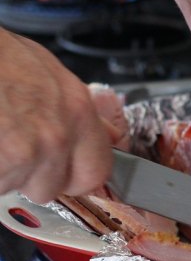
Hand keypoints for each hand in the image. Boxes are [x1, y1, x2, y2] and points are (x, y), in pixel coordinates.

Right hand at [0, 29, 112, 202]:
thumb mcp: (50, 72)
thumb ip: (82, 113)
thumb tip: (111, 136)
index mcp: (78, 112)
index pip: (95, 173)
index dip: (73, 176)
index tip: (60, 171)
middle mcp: (56, 137)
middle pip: (49, 187)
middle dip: (27, 175)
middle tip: (9, 145)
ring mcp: (23, 154)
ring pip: (11, 186)